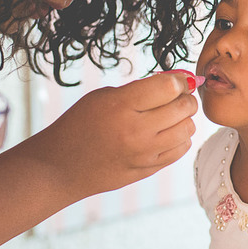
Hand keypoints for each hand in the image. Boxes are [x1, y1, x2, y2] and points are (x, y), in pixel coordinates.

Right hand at [33, 70, 197, 198]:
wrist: (60, 166)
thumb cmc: (79, 125)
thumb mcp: (102, 97)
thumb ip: (138, 89)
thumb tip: (175, 83)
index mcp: (122, 106)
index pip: (169, 86)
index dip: (179, 79)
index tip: (177, 79)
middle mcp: (136, 130)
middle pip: (183, 107)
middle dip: (186, 97)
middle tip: (178, 95)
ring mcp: (144, 153)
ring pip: (187, 129)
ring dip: (185, 118)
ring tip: (172, 115)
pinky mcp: (148, 169)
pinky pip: (181, 149)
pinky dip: (180, 138)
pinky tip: (167, 133)